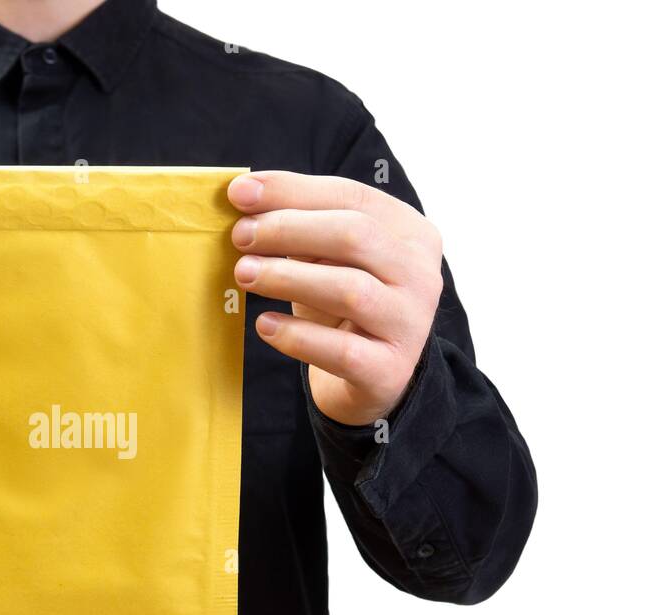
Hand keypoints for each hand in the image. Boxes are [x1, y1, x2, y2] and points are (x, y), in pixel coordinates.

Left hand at [227, 170, 443, 425]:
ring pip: (351, 290)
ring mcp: (409, 324)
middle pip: (355, 235)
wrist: (370, 379)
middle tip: (239, 237)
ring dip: (288, 278)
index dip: (293, 191)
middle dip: (289, 230)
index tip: (239, 194)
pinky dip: (298, 336)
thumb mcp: (326, 259)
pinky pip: (342, 351)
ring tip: (244, 274)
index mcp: (409, 232)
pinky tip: (265, 325)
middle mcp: (420, 274)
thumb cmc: (341, 307)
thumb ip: (299, 224)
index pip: (351, 197)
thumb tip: (243, 195)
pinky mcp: (389, 370)